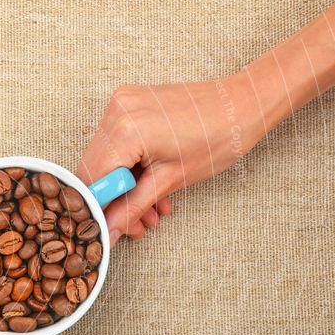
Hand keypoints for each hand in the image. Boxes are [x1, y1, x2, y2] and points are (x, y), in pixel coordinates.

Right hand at [77, 76, 265, 242]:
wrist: (242, 104)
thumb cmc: (218, 139)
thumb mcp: (170, 181)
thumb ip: (133, 208)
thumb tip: (109, 232)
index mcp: (126, 131)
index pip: (92, 179)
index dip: (98, 208)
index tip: (107, 228)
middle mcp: (117, 112)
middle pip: (96, 169)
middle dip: (113, 201)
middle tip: (133, 225)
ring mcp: (122, 104)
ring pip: (107, 158)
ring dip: (124, 188)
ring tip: (150, 212)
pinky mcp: (129, 102)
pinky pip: (118, 142)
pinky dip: (130, 166)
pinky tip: (151, 187)